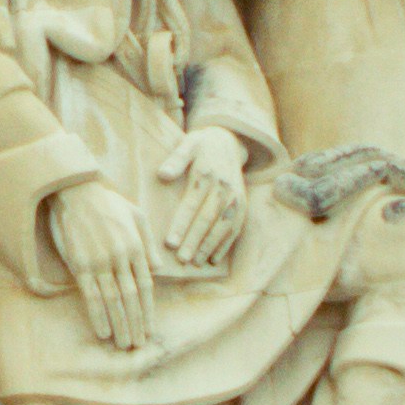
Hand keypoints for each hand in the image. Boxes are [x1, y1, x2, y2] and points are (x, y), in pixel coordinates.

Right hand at [47, 180, 154, 351]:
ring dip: (120, 325)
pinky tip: (103, 331)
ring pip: (113, 300)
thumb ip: (149, 243)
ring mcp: (100, 262)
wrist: (76, 191)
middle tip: (138, 345)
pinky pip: (91, 294)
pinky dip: (98, 315)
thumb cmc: (108, 203)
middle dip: (136, 324)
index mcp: (136, 247)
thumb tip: (158, 268)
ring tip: (124, 345)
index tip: (150, 330)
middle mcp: (121, 257)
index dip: (149, 311)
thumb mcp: (137, 216)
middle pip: (132, 298)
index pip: (146, 286)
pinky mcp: (80, 264)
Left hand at [153, 130, 248, 270]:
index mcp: (207, 174)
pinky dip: (225, 244)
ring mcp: (235, 197)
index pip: (191, 204)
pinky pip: (235, 228)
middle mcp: (224, 187)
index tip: (169, 243)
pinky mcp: (242, 204)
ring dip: (210, 246)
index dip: (181, 225)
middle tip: (181, 259)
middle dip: (194, 241)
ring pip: (223, 226)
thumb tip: (163, 174)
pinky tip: (214, 259)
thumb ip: (176, 159)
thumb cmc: (201, 145)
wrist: (228, 141)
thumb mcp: (187, 144)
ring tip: (196, 262)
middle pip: (207, 219)